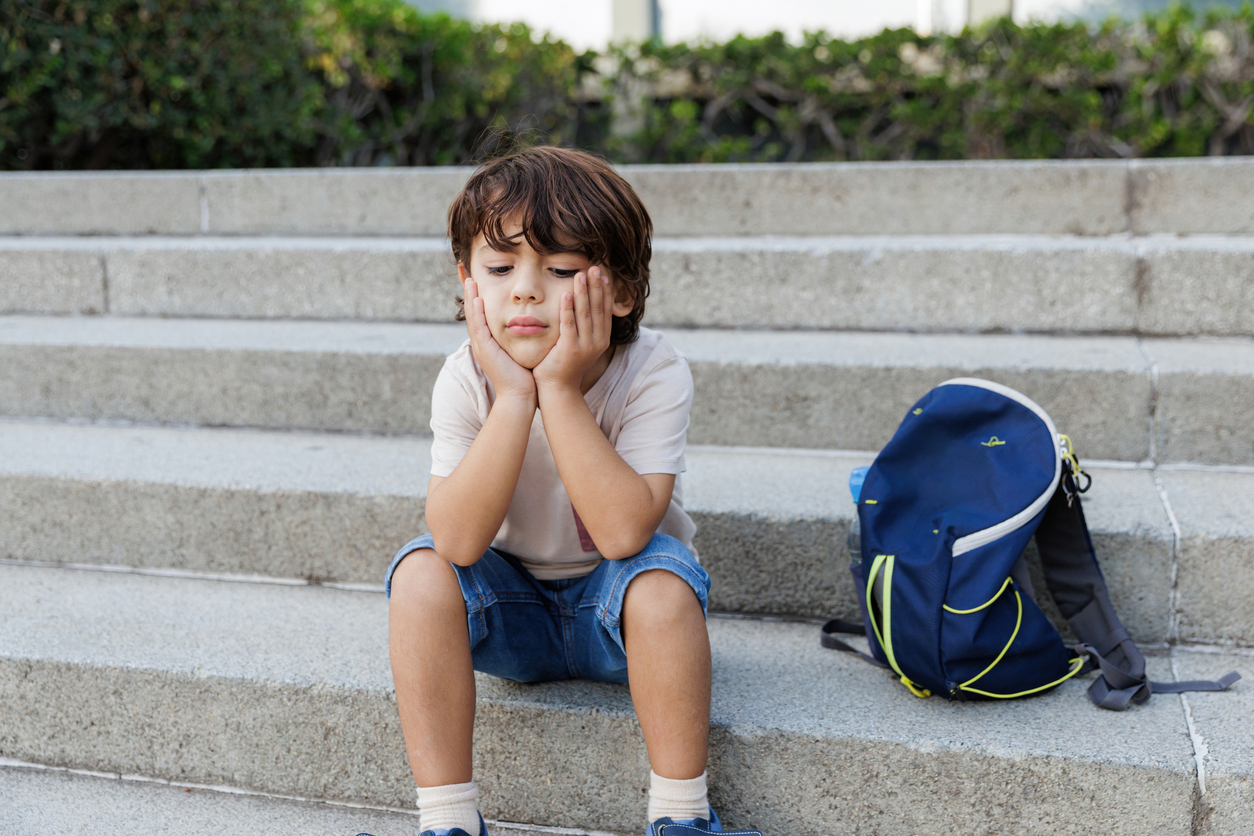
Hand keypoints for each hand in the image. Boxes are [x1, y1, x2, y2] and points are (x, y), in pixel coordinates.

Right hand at [464, 278, 535, 401]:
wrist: (519, 396)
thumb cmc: (523, 375)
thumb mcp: (518, 350)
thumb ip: (518, 336)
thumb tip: (527, 323)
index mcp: (488, 340)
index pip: (480, 312)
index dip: (476, 295)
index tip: (475, 277)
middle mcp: (482, 341)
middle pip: (472, 311)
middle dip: (469, 291)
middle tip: (465, 271)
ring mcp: (481, 346)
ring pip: (473, 316)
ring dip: (471, 297)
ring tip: (469, 279)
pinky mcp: (485, 351)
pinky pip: (479, 328)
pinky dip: (477, 313)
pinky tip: (478, 299)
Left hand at [533, 266, 612, 392]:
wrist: (557, 388)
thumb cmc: (565, 364)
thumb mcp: (581, 344)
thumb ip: (585, 327)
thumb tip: (586, 305)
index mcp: (602, 339)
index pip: (605, 310)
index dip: (604, 291)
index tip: (603, 274)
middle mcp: (597, 342)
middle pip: (598, 308)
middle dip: (596, 286)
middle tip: (594, 267)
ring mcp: (584, 346)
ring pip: (585, 313)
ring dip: (583, 292)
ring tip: (580, 275)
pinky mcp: (569, 349)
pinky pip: (569, 324)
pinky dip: (568, 308)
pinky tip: (566, 294)